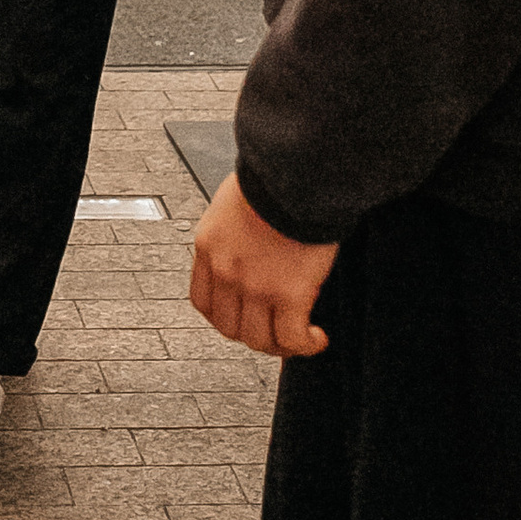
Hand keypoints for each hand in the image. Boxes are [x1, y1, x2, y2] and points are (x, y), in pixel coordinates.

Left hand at [189, 175, 335, 357]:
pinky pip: (292, 338)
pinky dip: (305, 345)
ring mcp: (255, 287)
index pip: (203, 301)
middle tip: (274, 332)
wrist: (297, 173)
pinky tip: (317, 338)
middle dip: (253, 335)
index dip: (224, 317)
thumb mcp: (235, 200)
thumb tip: (251, 238)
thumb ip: (236, 228)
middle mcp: (226, 271)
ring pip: (260, 339)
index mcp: (209, 247)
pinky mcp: (289, 294)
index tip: (241, 317)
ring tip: (300, 338)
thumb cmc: (274, 175)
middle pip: (229, 327)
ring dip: (280, 345)